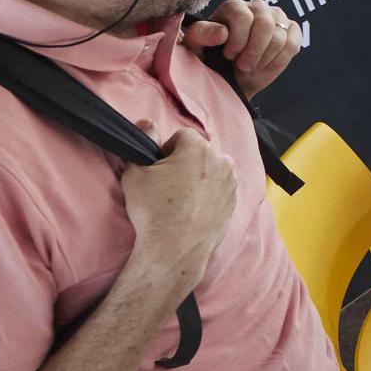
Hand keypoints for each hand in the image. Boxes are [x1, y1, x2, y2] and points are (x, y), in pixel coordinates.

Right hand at [120, 126, 238, 303]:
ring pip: (212, 169)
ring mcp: (231, 182)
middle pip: (200, 152)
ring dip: (199, 176)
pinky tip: (193, 207)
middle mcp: (221, 161)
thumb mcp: (136, 172)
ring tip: (180, 197)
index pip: (182, 136)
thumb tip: (147, 123)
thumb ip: (144, 141)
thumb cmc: (153, 209)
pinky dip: (208, 192)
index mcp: (199, 149)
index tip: (158, 168)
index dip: (166, 150)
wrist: (175, 247)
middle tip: (168, 184)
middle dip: (185, 162)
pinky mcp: (234, 201)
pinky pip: (220, 188)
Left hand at [185, 0, 300, 96]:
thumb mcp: (196, 48)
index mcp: (233, 6)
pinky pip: (293, 43)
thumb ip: (201, 35)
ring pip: (279, 36)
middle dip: (254, 51)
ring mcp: (277, 17)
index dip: (238, 40)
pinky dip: (279, 59)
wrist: (231, 76)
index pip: (243, 16)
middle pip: (265, 24)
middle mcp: (257, 7)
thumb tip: (222, 31)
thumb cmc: (211, 59)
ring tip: (252, 66)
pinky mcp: (291, 30)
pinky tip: (265, 64)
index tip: (229, 56)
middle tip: (243, 66)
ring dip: (265, 58)